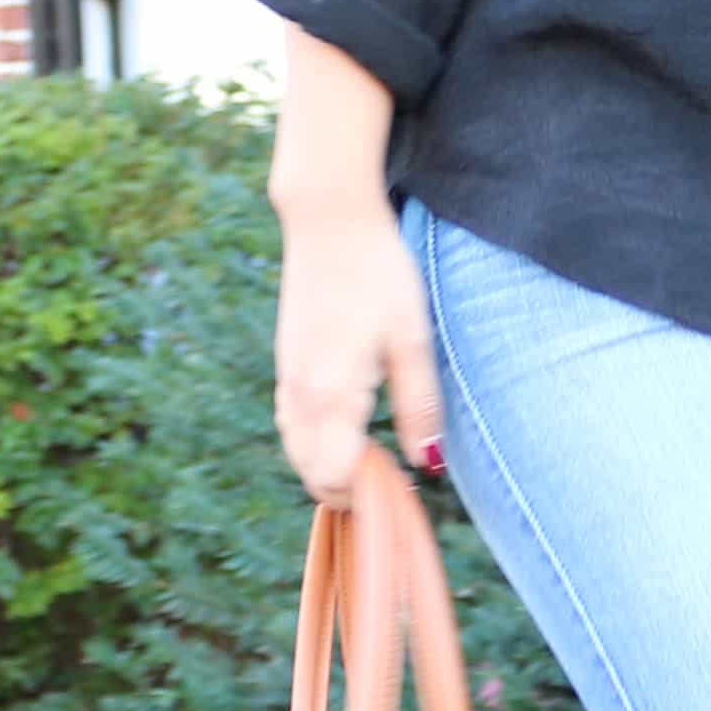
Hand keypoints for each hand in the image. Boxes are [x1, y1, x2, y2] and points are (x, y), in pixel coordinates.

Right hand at [273, 200, 445, 508]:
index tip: (402, 480)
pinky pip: (290, 422)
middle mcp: (298, 394)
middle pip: (311, 472)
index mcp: (330, 394)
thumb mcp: (412, 338)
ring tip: (372, 454)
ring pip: (296, 449)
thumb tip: (426, 464)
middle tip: (391, 474)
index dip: (368, 492)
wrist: (330, 219)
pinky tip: (343, 426)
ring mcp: (285, 377)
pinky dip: (312, 440)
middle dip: (347, 487)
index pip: (335, 477)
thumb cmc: (379, 273)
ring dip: (327, 464)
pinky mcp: (284, 361)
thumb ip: (418, 404)